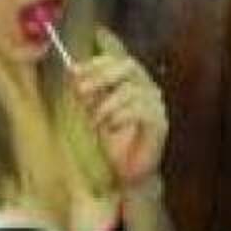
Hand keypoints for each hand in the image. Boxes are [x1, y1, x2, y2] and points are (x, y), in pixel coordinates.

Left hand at [70, 26, 168, 187]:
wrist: (123, 172)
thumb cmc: (107, 139)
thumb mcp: (90, 111)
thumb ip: (85, 91)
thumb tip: (71, 70)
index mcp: (128, 80)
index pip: (115, 58)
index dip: (94, 62)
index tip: (73, 71)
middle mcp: (145, 87)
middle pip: (127, 65)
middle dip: (100, 76)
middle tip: (80, 91)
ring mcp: (155, 104)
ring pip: (131, 89)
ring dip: (105, 105)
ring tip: (94, 121)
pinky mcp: (159, 123)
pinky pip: (141, 110)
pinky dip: (120, 117)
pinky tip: (110, 127)